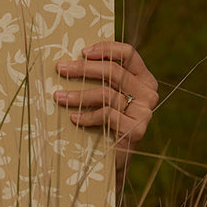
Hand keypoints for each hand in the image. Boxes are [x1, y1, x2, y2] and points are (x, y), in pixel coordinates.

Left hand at [53, 41, 158, 187]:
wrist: (110, 158)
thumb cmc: (103, 121)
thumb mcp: (104, 95)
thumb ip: (100, 77)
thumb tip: (70, 58)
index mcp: (143, 79)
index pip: (128, 53)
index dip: (105, 49)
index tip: (81, 52)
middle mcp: (148, 93)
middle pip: (114, 71)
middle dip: (83, 68)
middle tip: (60, 68)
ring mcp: (144, 112)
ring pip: (107, 93)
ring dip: (77, 94)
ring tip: (58, 96)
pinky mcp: (136, 130)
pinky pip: (106, 114)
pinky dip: (86, 116)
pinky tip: (73, 119)